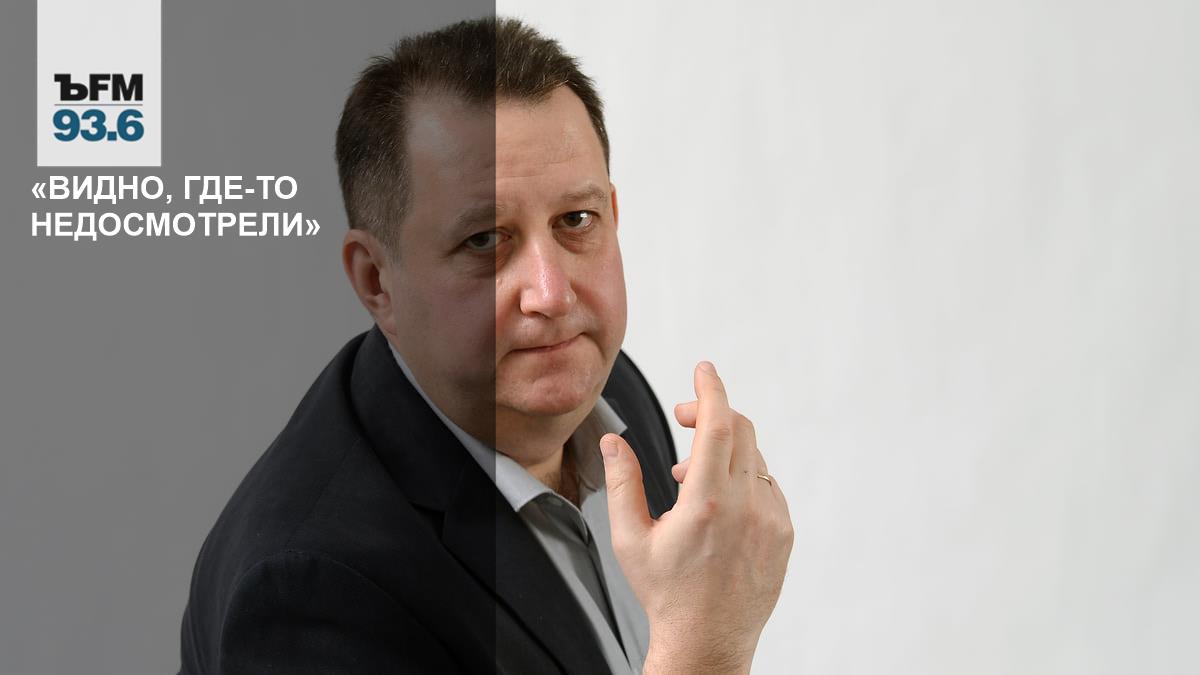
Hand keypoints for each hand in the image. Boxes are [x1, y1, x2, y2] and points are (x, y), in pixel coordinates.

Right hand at [600, 361, 793, 673]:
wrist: (707, 641)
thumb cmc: (666, 594)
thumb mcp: (631, 538)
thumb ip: (622, 481)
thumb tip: (613, 441)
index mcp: (707, 502)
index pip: (718, 425)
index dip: (710, 390)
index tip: (703, 369)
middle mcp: (747, 506)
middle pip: (741, 431)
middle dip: (710, 414)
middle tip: (684, 418)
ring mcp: (772, 520)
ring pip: (754, 459)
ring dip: (724, 452)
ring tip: (689, 480)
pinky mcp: (784, 534)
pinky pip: (768, 486)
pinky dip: (744, 479)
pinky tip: (718, 504)